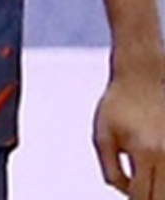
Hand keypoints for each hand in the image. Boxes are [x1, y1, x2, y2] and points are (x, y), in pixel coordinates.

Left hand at [96, 67, 164, 197]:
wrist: (143, 74)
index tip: (129, 196)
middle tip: (138, 192)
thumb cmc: (119, 102)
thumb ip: (111, 168)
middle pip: (161, 195)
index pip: (140, 195)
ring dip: (159, 189)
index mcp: (143, 152)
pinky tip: (155, 173)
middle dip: (149, 198)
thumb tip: (123, 191)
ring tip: (146, 181)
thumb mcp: (103, 135)